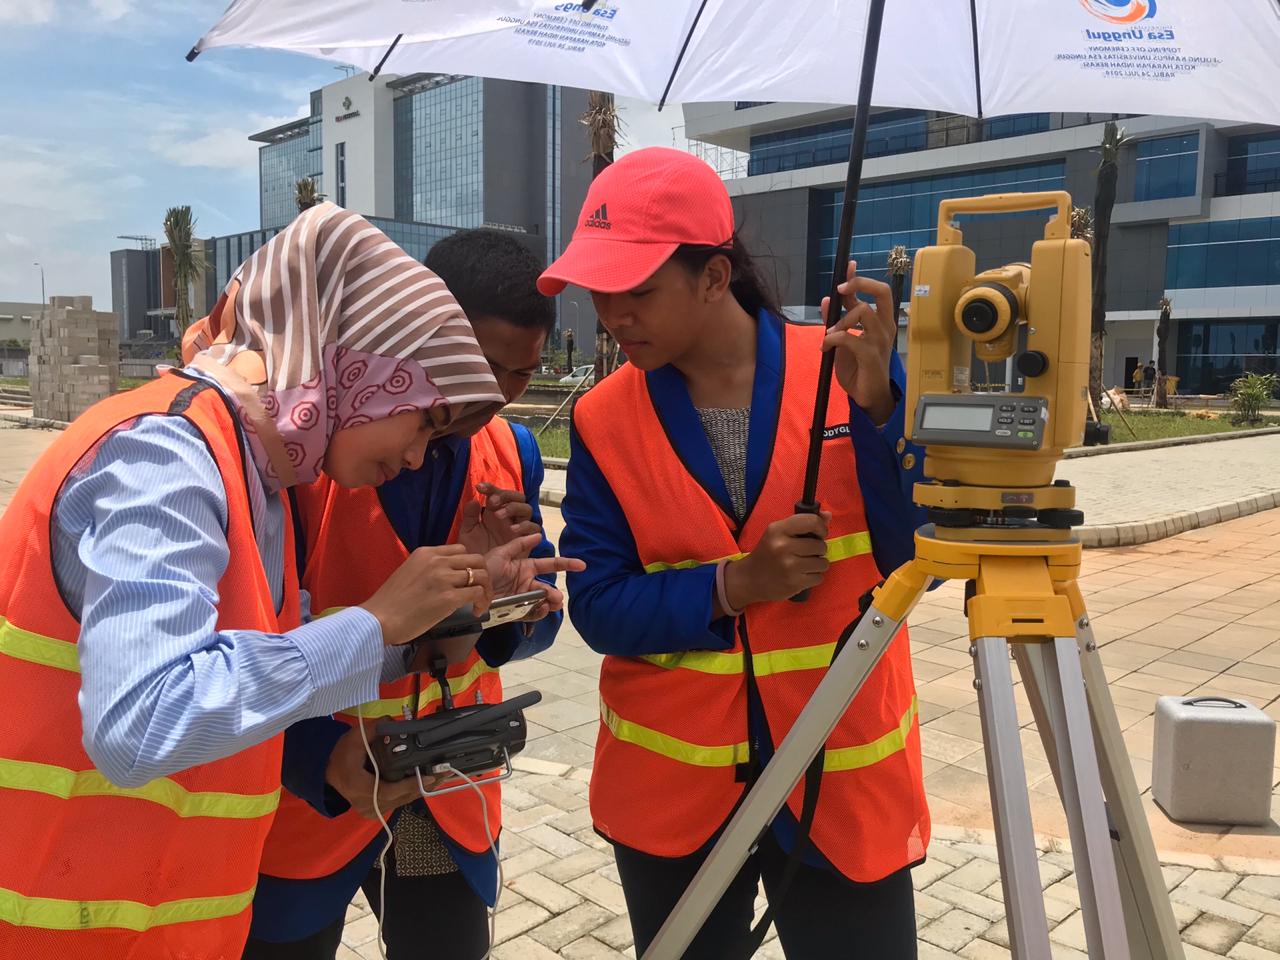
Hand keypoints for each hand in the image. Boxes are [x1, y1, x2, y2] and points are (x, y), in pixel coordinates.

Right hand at [325, 724, 446, 820]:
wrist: (328, 772)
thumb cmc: (341, 755)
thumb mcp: (354, 737)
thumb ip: (375, 728)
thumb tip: (396, 721)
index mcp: (359, 787)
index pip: (390, 790)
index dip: (412, 784)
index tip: (430, 775)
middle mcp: (366, 804)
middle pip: (401, 798)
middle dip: (423, 785)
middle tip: (444, 774)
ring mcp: (371, 810)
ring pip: (401, 802)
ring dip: (421, 790)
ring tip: (441, 777)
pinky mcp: (375, 811)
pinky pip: (397, 803)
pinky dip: (411, 793)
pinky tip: (426, 783)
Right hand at [360, 544, 491, 646]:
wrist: (379, 619)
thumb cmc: (390, 602)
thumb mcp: (408, 572)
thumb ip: (428, 569)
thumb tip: (445, 577)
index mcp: (426, 553)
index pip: (460, 550)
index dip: (467, 565)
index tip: (466, 579)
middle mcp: (437, 561)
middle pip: (476, 559)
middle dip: (482, 574)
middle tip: (480, 590)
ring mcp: (444, 578)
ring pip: (481, 575)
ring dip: (486, 590)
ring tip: (480, 603)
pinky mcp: (449, 598)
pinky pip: (477, 593)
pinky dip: (481, 602)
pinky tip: (475, 611)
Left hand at [457, 484, 539, 555]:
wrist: (480, 572)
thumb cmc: (474, 551)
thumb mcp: (467, 534)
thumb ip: (469, 517)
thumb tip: (474, 500)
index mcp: (494, 512)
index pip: (497, 494)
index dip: (491, 488)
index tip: (480, 488)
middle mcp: (509, 517)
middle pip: (517, 497)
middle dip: (506, 496)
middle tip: (492, 503)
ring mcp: (519, 527)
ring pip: (526, 509)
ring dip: (514, 508)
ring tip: (499, 515)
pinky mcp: (528, 540)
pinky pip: (533, 528)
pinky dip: (525, 526)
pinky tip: (512, 529)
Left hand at [482, 532, 585, 615]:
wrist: (469, 587)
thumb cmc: (484, 568)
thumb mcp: (500, 553)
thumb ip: (519, 545)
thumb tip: (538, 535)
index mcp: (526, 568)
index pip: (550, 565)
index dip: (566, 564)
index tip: (582, 565)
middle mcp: (527, 583)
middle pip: (549, 588)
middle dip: (555, 594)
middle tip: (557, 597)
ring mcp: (523, 598)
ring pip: (544, 602)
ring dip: (550, 604)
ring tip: (550, 604)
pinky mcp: (516, 611)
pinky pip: (532, 614)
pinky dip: (539, 613)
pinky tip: (540, 609)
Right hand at [724, 511, 831, 607]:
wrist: (749, 579)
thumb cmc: (767, 553)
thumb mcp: (779, 533)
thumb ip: (803, 524)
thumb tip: (827, 515)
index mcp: (778, 530)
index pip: (811, 521)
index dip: (821, 528)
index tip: (819, 534)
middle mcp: (783, 546)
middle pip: (820, 545)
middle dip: (819, 550)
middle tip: (807, 553)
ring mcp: (789, 566)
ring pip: (823, 563)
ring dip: (818, 565)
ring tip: (805, 565)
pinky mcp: (794, 583)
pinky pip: (819, 578)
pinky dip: (813, 577)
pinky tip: (801, 575)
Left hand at [820, 260, 896, 425]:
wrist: (867, 396)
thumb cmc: (858, 367)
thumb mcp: (843, 339)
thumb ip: (837, 319)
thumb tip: (826, 299)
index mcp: (880, 321)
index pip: (876, 291)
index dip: (861, 277)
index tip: (848, 266)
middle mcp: (884, 327)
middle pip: (881, 292)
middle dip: (859, 284)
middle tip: (840, 290)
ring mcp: (880, 340)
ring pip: (863, 312)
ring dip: (840, 320)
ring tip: (828, 335)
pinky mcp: (871, 355)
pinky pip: (850, 337)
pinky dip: (833, 338)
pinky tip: (826, 348)